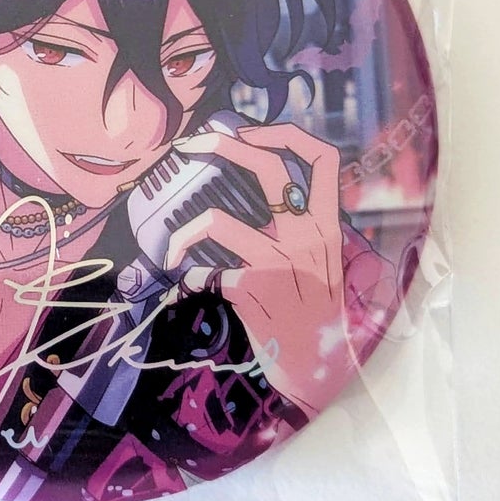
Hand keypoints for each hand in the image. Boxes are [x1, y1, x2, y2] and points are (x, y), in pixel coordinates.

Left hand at [159, 122, 354, 415]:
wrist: (317, 370)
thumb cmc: (312, 314)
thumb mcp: (321, 265)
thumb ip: (299, 229)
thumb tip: (264, 196)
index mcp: (327, 226)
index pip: (323, 159)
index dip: (286, 134)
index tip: (251, 131)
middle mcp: (308, 237)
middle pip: (268, 168)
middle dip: (223, 145)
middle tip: (190, 146)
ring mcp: (281, 263)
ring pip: (217, 222)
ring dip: (182, 233)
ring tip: (172, 248)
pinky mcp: (255, 291)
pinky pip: (204, 274)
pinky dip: (190, 280)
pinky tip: (191, 290)